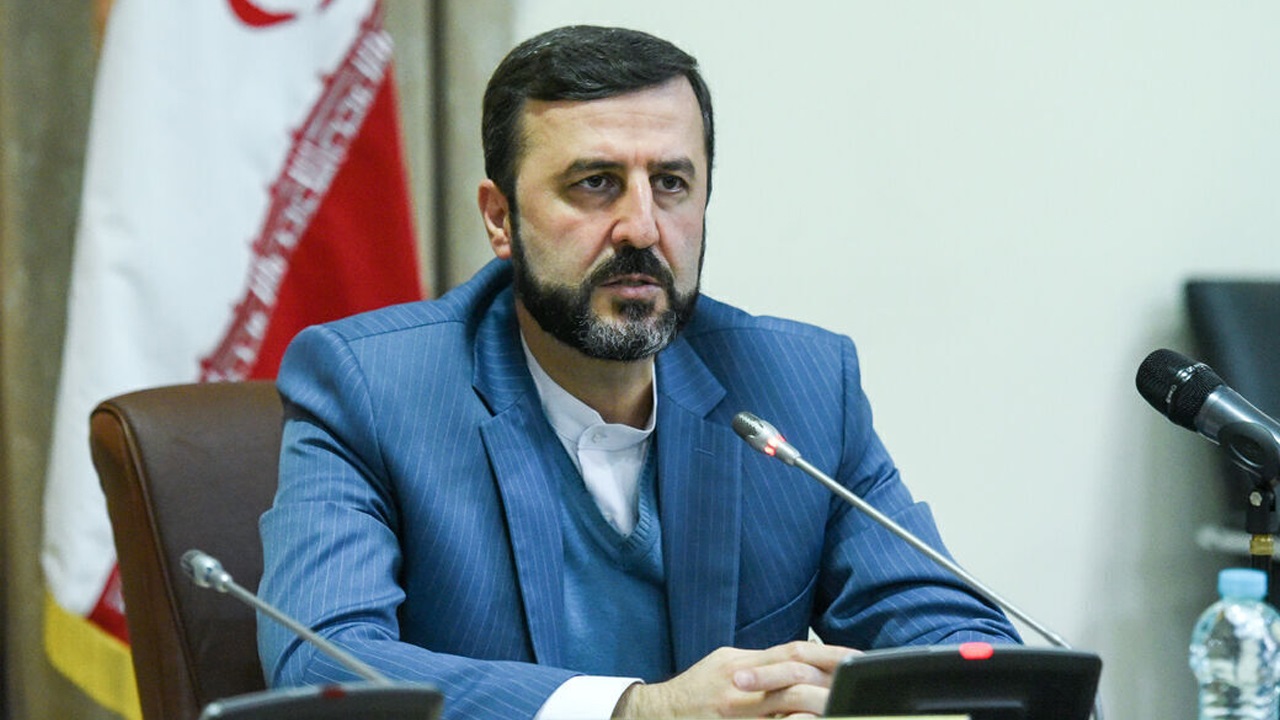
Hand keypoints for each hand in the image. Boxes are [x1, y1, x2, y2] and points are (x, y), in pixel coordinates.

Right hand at [612, 640, 858, 717]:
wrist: (660, 714)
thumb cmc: (695, 690)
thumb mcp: (725, 664)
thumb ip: (759, 663)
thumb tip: (795, 661)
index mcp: (741, 663)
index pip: (793, 652)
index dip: (828, 655)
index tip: (855, 659)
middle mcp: (741, 685)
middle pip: (795, 677)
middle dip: (829, 682)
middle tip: (855, 686)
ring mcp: (739, 712)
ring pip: (788, 705)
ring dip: (818, 706)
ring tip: (842, 707)